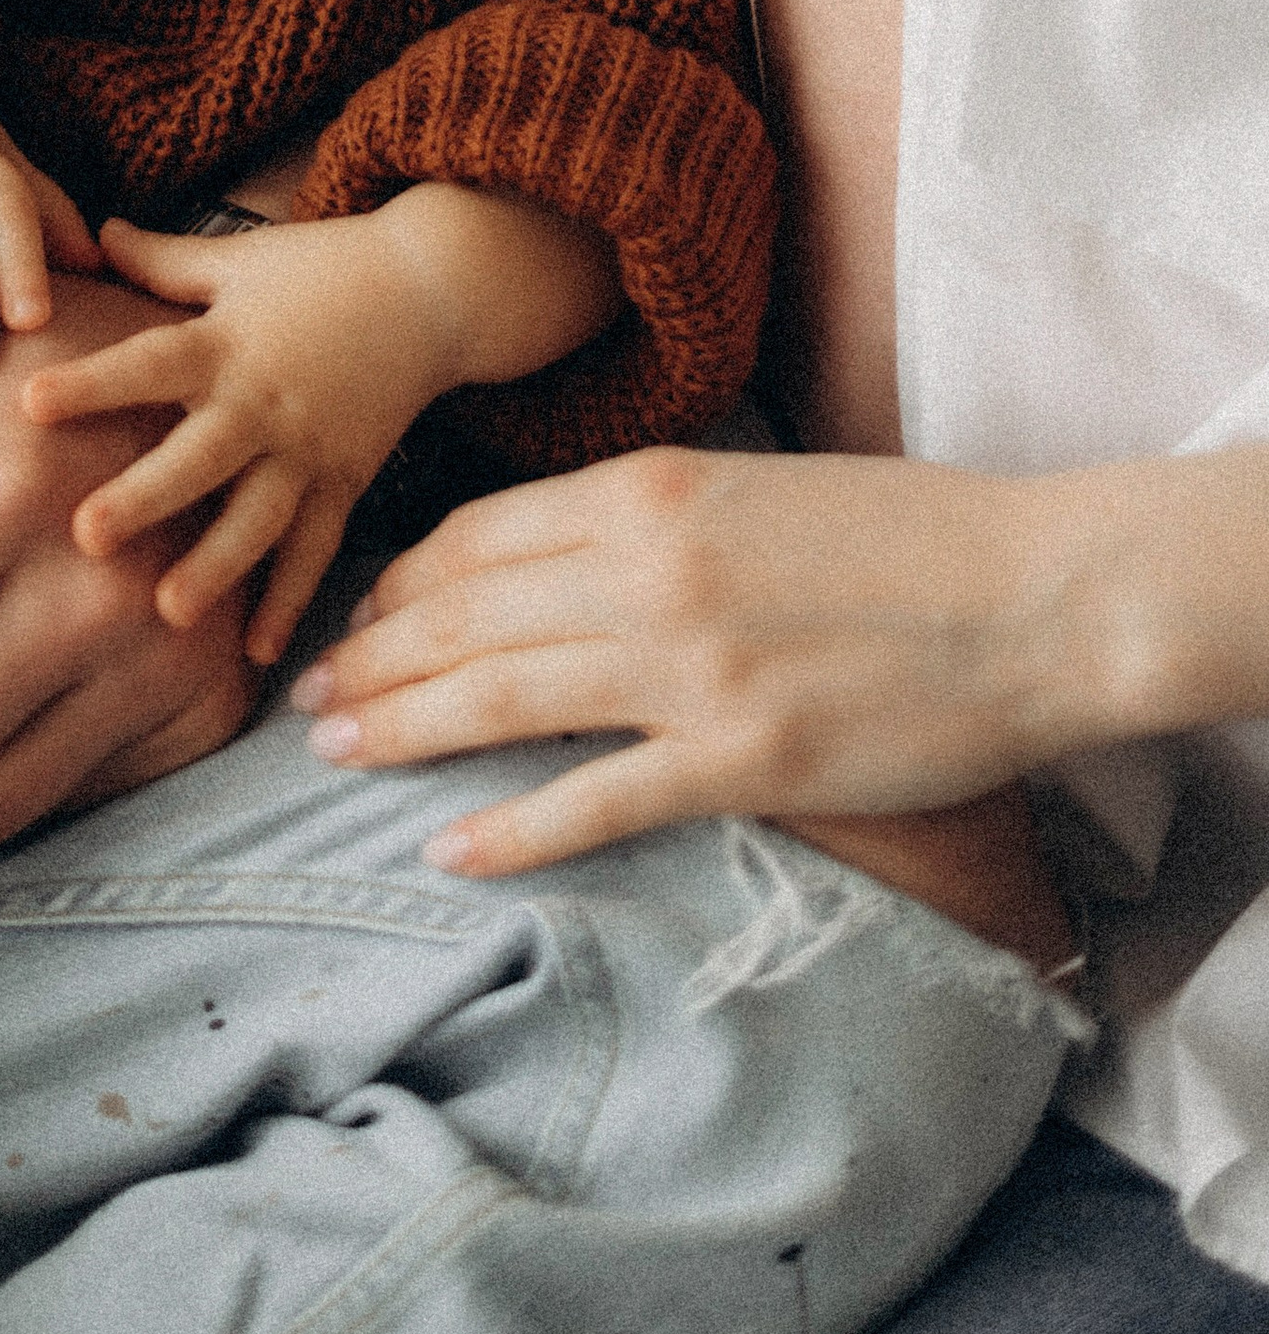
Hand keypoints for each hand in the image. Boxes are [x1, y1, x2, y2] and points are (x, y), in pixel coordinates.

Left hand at [21, 211, 447, 662]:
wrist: (435, 289)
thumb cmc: (321, 266)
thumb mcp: (237, 259)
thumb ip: (161, 260)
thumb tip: (89, 236)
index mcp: (225, 343)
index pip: (148, 362)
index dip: (92, 382)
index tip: (29, 401)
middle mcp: (263, 403)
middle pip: (199, 456)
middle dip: (145, 496)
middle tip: (85, 535)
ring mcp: (309, 451)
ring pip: (258, 517)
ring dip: (216, 566)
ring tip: (169, 613)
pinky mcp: (345, 483)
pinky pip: (316, 550)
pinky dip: (291, 600)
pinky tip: (259, 655)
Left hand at [291, 444, 1104, 875]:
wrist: (1032, 595)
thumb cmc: (903, 536)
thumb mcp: (755, 485)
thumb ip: (654, 514)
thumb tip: (566, 548)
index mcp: (648, 491)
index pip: (479, 536)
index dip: (402, 582)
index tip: (356, 617)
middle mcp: (648, 570)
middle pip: (465, 614)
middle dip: (371, 657)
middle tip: (301, 697)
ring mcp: (690, 668)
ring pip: (501, 696)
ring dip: (403, 726)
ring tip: (332, 752)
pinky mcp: (743, 758)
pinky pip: (594, 800)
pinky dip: (509, 828)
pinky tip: (446, 848)